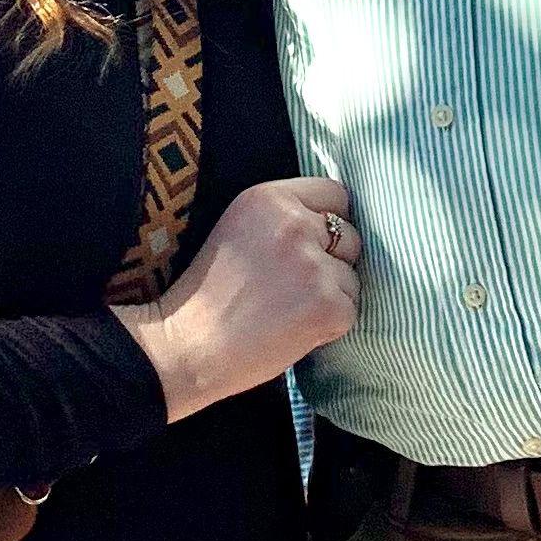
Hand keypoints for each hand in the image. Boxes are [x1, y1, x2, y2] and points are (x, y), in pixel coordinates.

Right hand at [117, 176, 358, 419]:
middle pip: (350, 236)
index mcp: (269, 198)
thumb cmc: (208, 295)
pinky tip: (294, 330)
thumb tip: (335, 221)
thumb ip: (283, 217)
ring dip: (331, 295)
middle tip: (293, 286)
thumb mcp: (238, 228)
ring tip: (287, 310)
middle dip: (333, 261)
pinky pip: (350, 310)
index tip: (313, 245)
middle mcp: (295, 224)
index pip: (335, 194)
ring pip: (352, 276)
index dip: (329, 223)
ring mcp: (314, 265)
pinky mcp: (328, 305)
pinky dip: (330, 325)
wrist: (188, 346)